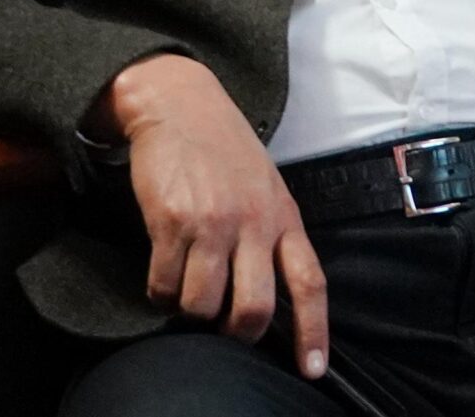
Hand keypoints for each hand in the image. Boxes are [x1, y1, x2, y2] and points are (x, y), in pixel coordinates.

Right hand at [103, 54, 328, 378]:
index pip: (309, 283)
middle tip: (223, 329)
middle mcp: (253, 223)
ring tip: (185, 293)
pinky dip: (160, 292)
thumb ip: (271, 234)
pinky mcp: (171, 220)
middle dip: (237, 333)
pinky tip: (162, 275)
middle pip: (253, 307)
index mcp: (284, 217)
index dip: (313, 331)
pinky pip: (164, 284)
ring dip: (190, 312)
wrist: (181, 104)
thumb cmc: (225, 150)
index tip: (313, 369)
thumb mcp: (266, 187)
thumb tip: (270, 293)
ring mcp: (212, 223)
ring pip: (202, 305)